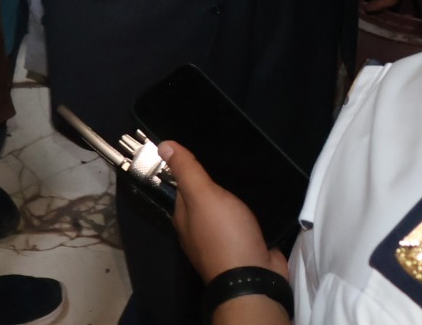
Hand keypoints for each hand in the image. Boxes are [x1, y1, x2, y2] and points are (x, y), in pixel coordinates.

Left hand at [160, 141, 287, 282]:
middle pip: (204, 198)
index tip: (202, 145)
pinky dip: (249, 211)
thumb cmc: (224, 235)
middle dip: (215, 180)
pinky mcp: (244, 245)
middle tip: (231, 154)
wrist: (253, 277)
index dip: (190, 166)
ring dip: (234, 196)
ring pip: (225, 210)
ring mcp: (222, 239)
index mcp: (184, 216)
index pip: (182, 185)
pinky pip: (243, 222)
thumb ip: (186, 171)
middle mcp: (199, 229)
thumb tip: (162, 145)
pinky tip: (259, 198)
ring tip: (248, 172)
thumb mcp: (202, 196)